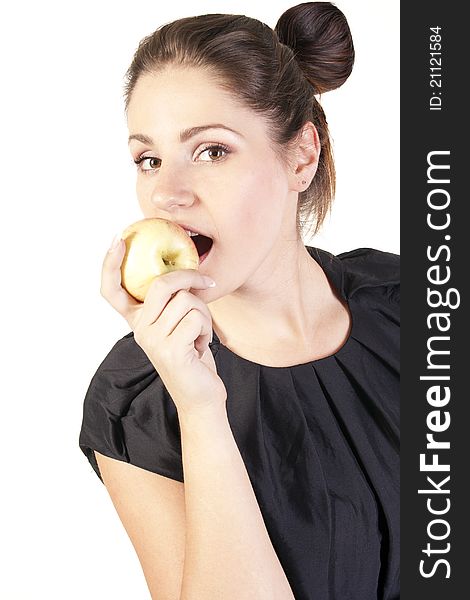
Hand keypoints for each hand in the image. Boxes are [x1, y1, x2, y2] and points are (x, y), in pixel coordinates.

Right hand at [100, 237, 226, 414]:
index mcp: (136, 321)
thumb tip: (183, 272)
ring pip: (186, 301)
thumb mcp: (178, 323)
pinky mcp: (170, 350)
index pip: (112, 290)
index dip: (110, 263)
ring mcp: (152, 340)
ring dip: (204, 316)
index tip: (119, 239)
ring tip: (199, 335)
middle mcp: (139, 330)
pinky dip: (207, 331)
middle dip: (190, 278)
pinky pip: (197, 319)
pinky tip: (200, 347)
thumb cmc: (192, 355)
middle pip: (162, 284)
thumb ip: (172, 301)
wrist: (200, 397)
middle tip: (208, 284)